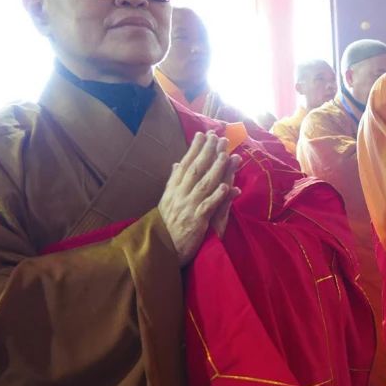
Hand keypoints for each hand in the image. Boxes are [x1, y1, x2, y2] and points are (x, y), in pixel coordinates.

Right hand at [158, 132, 241, 265]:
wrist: (158, 251)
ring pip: (204, 184)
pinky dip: (217, 196)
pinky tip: (227, 186)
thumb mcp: (166, 201)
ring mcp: (187, 208)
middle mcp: (179, 196)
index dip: (194, 148)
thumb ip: (174, 182)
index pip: (185, 164)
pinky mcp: (195, 222)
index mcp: (173, 190)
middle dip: (207, 152)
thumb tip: (178, 163)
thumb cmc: (165, 226)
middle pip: (195, 170)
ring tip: (227, 155)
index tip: (203, 133)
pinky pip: (208, 206)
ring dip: (216, 169)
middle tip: (219, 137)